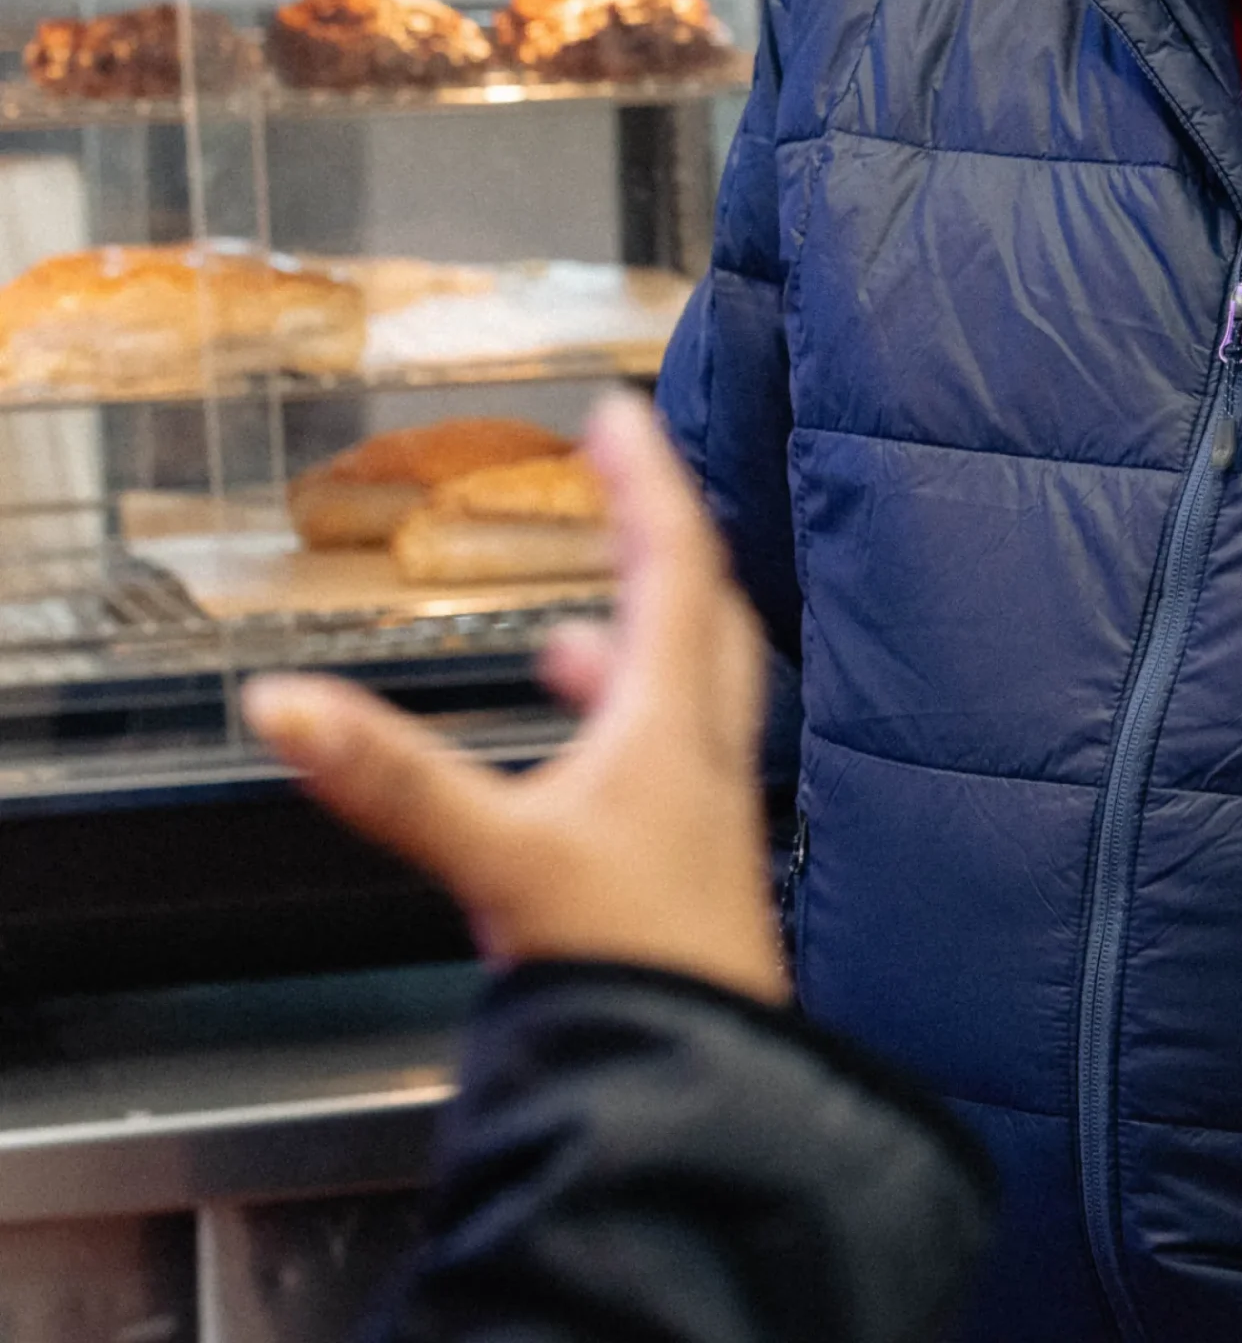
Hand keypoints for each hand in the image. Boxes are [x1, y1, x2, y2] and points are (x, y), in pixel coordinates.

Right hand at [244, 391, 788, 1004]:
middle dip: (657, 535)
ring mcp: (702, 811)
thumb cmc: (632, 968)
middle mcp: (703, 753)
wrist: (699, 1086)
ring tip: (571, 631)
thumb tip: (284, 704)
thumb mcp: (494, 854)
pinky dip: (612, 739)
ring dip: (634, 641)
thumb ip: (389, 779)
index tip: (620, 410)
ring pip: (683, 692)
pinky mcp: (685, 869)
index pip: (676, 560)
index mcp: (674, 719)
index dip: (647, 478)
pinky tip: (568, 775)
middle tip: (622, 479)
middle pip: (698, 610)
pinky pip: (659, 767)